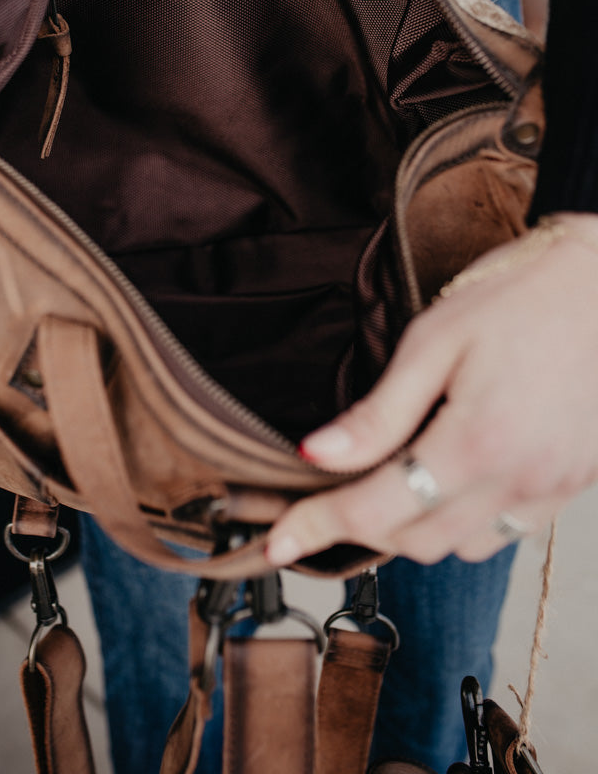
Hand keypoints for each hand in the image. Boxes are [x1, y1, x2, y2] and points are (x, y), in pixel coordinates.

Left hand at [265, 212, 597, 567]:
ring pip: (461, 548)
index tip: (276, 541)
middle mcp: (518, 481)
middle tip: (330, 494)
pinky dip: (466, 522)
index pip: (376, 512)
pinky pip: (506, 533)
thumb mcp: (435, 340)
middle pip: (415, 543)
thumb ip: (377, 413)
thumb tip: (316, 456)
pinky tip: (453, 478)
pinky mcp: (572, 485)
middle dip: (363, 526)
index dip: (317, 527)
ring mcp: (551, 489)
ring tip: (393, 479)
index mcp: (476, 444)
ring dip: (416, 527)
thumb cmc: (521, 296)